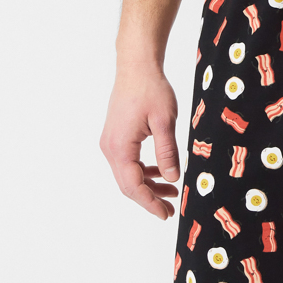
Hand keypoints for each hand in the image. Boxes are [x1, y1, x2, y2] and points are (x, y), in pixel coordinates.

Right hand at [99, 61, 181, 219]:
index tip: (165, 214)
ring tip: (171, 192)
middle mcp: (110, 148)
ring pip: (127, 175)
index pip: (133, 186)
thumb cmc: (151, 90)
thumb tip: (172, 178)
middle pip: (127, 184)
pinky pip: (127, 162)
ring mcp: (110, 143)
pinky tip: (160, 173)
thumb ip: (167, 153)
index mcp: (120, 147)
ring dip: (147, 185)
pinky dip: (143, 171)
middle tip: (170, 210)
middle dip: (148, 199)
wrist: (137, 67)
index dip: (149, 203)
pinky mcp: (116, 137)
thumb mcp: (165, 122)